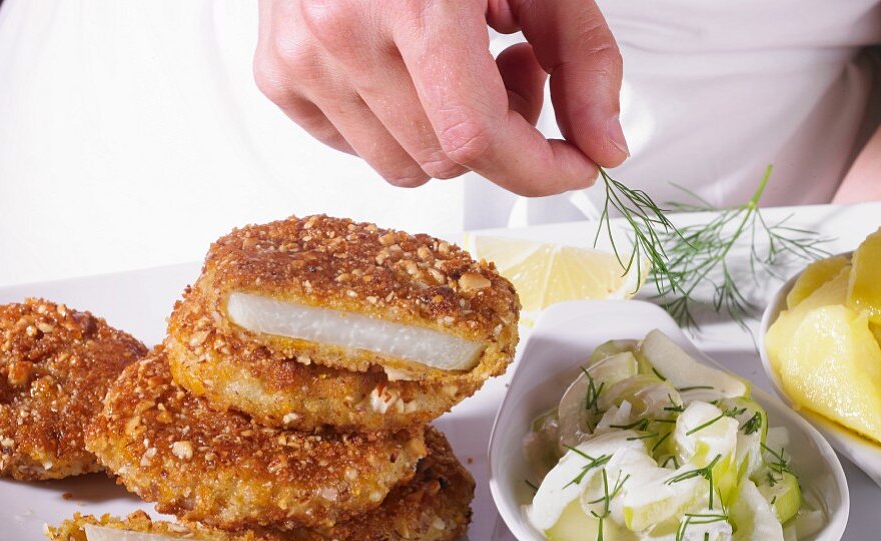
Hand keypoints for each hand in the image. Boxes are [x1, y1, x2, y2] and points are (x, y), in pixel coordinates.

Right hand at [254, 0, 626, 196]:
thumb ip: (581, 56)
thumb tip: (603, 144)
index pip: (476, 140)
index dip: (537, 169)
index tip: (570, 166)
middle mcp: (342, 31)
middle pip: (444, 160)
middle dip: (499, 134)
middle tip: (511, 66)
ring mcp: (300, 57)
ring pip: (400, 166)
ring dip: (446, 135)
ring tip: (458, 62)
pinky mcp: (277, 74)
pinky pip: (353, 147)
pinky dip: (394, 123)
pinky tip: (407, 66)